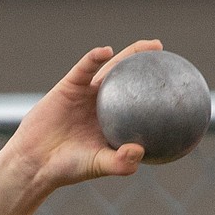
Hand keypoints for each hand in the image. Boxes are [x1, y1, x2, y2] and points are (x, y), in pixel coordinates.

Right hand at [6, 40, 162, 189]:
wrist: (36, 161)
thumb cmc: (69, 167)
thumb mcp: (98, 165)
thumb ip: (120, 162)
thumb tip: (140, 150)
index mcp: (114, 124)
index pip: (140, 106)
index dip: (157, 98)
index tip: (178, 91)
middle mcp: (104, 106)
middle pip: (131, 82)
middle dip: (149, 68)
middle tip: (168, 57)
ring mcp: (88, 94)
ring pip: (112, 69)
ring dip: (130, 55)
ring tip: (150, 46)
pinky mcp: (69, 85)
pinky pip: (84, 68)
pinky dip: (94, 58)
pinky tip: (107, 51)